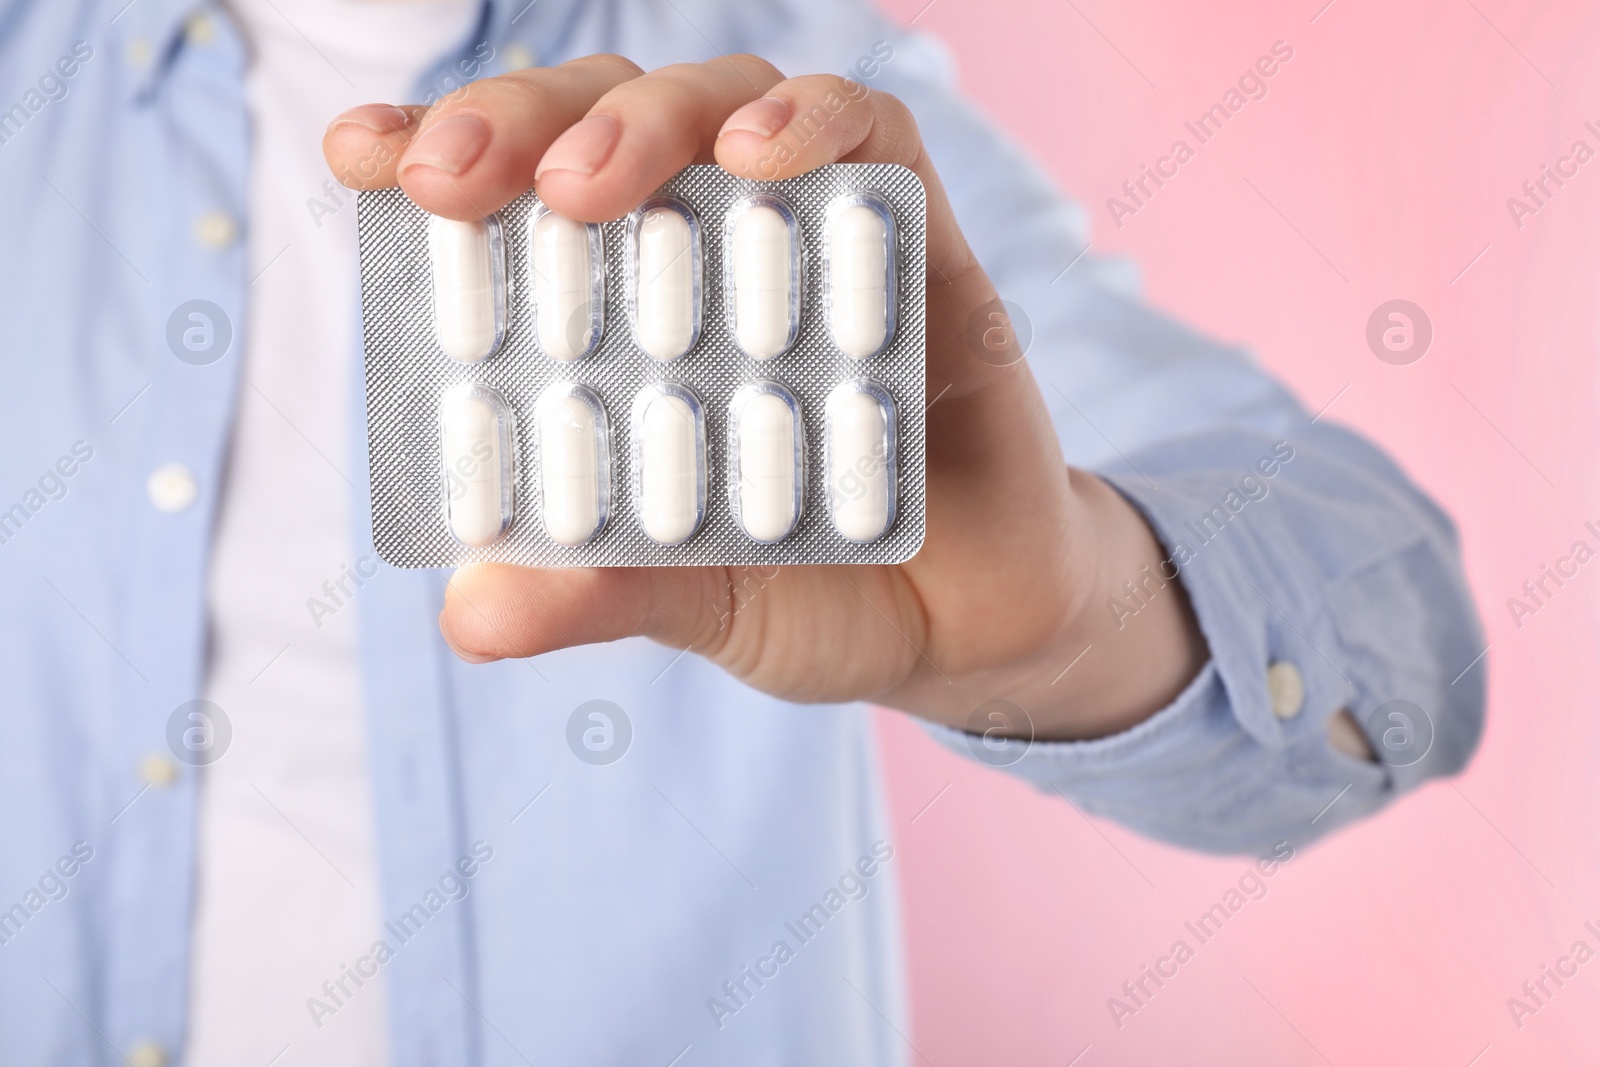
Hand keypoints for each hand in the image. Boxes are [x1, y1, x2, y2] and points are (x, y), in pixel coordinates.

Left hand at [322, 54, 1207, 740]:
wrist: (976, 628)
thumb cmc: (821, 594)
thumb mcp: (699, 602)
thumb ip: (600, 591)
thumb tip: (469, 611)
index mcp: (624, 328)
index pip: (517, 206)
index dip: (436, 154)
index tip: (360, 154)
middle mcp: (705, 262)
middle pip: (600, 124)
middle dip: (516, 123)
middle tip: (452, 179)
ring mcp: (810, 242)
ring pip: (721, 101)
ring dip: (645, 118)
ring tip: (587, 187)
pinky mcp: (920, 243)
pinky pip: (874, 137)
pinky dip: (813, 124)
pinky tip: (760, 157)